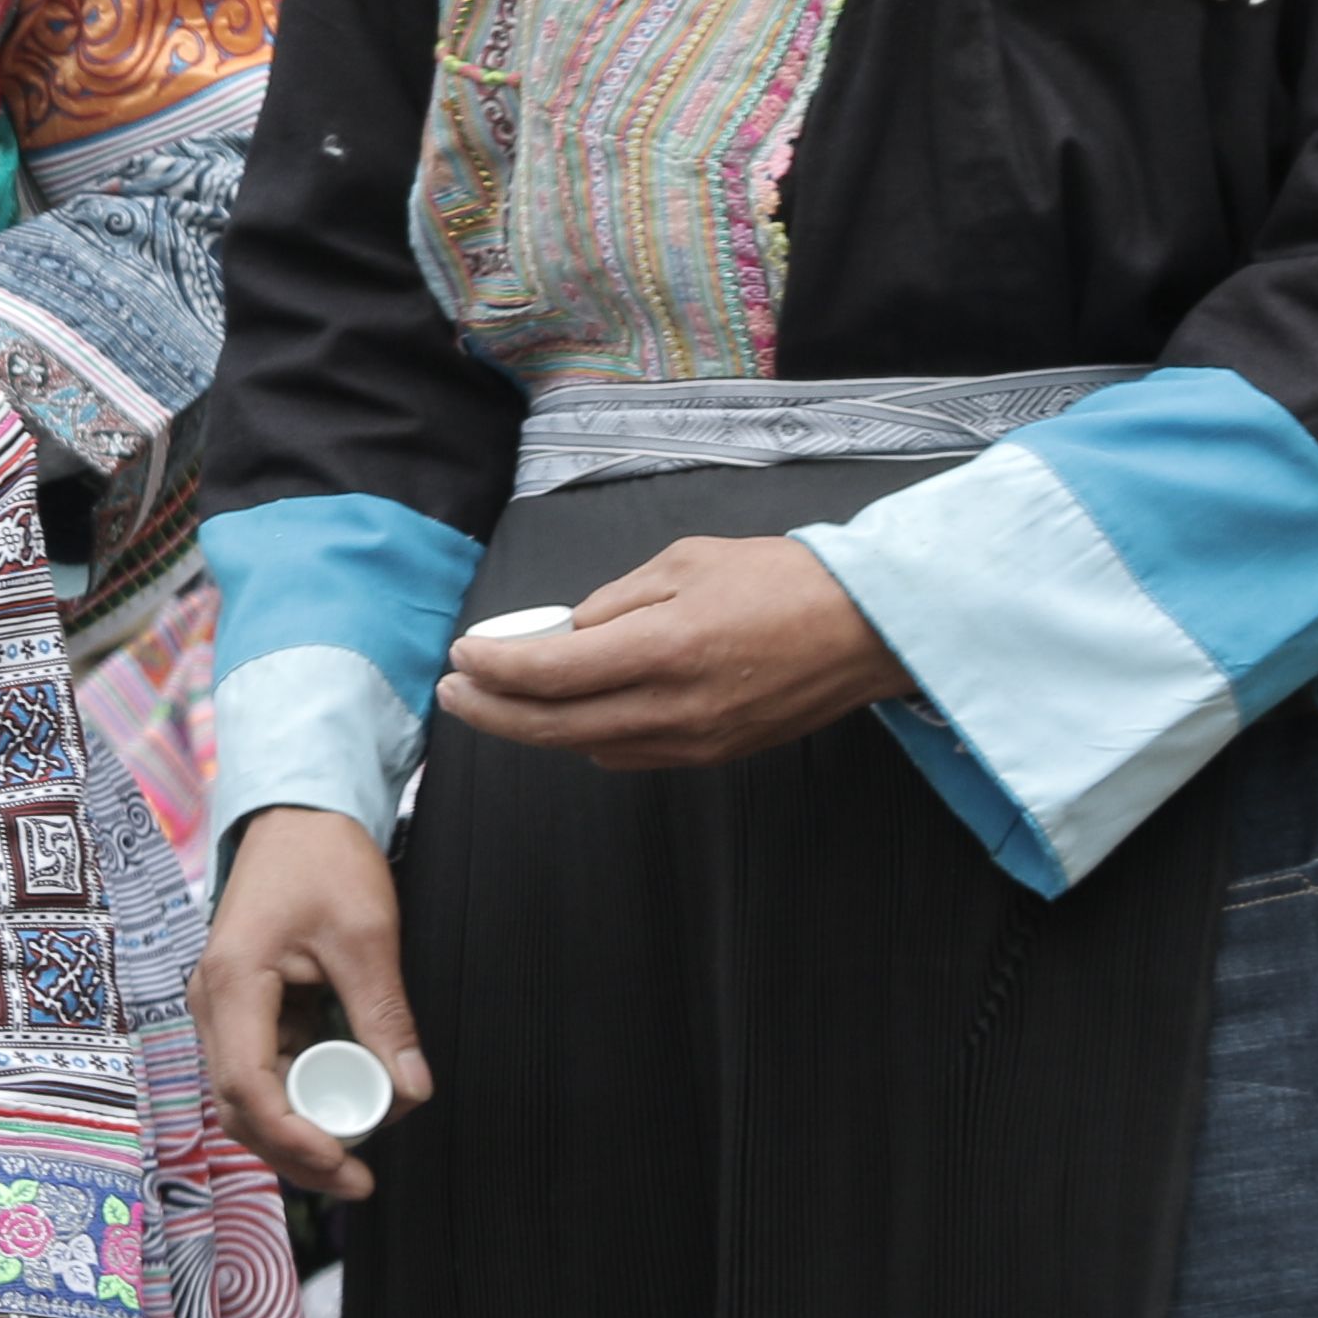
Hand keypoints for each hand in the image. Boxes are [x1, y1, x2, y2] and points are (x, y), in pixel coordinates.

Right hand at [190, 807, 423, 1201]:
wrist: (298, 813)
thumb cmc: (323, 858)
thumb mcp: (365, 935)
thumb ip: (384, 1016)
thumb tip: (410, 1090)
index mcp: (233, 983)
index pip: (246, 1088)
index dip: (293, 1138)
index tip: (345, 1162)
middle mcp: (211, 1003)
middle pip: (238, 1108)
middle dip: (296, 1154)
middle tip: (358, 1181)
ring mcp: (223, 1008)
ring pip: (247, 1098)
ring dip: (297, 1133)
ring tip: (357, 1156)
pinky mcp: (244, 1009)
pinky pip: (264, 1071)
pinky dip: (300, 1101)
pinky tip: (344, 1111)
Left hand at [440, 535, 906, 770]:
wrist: (865, 631)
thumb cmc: (781, 582)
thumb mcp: (686, 562)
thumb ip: (616, 599)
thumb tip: (567, 631)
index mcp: (663, 648)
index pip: (551, 672)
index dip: (494, 668)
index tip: (460, 655)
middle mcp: (673, 707)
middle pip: (554, 727)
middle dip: (491, 713)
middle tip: (453, 694)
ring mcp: (693, 741)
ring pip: (587, 746)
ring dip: (536, 727)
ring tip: (501, 698)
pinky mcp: (712, 755)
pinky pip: (628, 753)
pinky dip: (586, 735)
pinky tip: (569, 712)